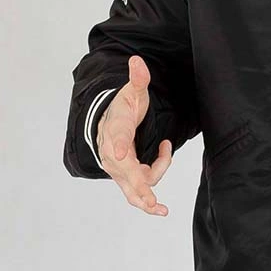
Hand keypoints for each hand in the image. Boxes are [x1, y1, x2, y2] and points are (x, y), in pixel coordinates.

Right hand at [96, 55, 174, 215]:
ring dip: (144, 199)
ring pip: (131, 187)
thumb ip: (138, 79)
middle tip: (151, 199)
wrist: (108, 126)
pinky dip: (147, 196)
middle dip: (138, 185)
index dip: (118, 145)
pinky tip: (161, 187)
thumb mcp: (132, 93)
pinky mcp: (125, 178)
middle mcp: (112, 152)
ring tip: (160, 210)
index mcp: (115, 128)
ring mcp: (118, 168)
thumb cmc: (122, 110)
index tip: (120, 153)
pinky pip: (137, 191)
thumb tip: (137, 60)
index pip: (117, 136)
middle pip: (125, 170)